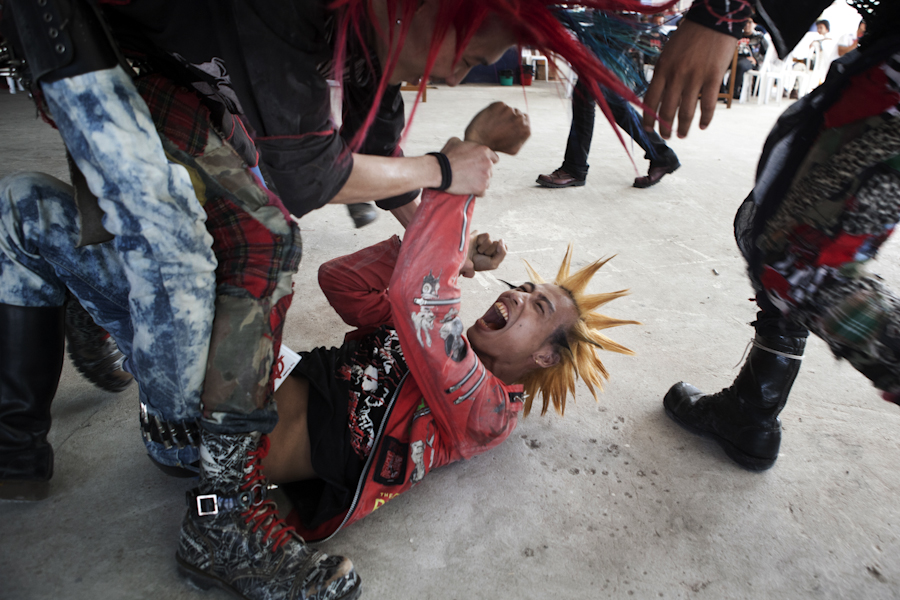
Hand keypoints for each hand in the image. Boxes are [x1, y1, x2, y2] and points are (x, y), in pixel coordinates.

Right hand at [440, 137, 498, 196]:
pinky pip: (482, 192)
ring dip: (479, 183)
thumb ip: (465, 142)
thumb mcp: (455, 141)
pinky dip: (476, 192)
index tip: (478, 166)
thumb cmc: (446, 156)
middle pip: (490, 171)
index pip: (494, 159)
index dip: (485, 163)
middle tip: (469, 175)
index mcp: (484, 150)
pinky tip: (468, 189)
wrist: (440, 171)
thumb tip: (464, 143)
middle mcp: (488, 163)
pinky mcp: (481, 188)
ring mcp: (486, 176)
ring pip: (487, 182)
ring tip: (467, 182)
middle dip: (481, 173)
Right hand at [460, 232, 506, 277]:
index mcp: (494, 255)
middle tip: (482, 256)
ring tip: (477, 251)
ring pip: (491, 241)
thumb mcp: (493, 264)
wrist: (462, 261)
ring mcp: (483, 242)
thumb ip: (502, 253)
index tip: (489, 259)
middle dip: (490, 251)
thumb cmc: (477, 264)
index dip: (498, 253)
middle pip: (498, 244)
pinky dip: (482, 241)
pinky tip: (476, 244)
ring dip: (484, 248)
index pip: (504, 249)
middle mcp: (489, 248)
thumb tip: (501, 240)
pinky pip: (487, 235)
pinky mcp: (477, 236)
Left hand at [464, 102, 530, 154]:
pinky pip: (499, 106)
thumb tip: (526, 130)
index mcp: (526, 129)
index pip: (525, 118)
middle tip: (500, 127)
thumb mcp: (514, 149)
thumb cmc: (496, 147)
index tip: (508, 126)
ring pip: (507, 109)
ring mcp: (509, 110)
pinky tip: (490, 120)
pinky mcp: (499, 105)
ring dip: (501, 115)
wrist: (478, 142)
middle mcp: (520, 118)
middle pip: (517, 112)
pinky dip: (495, 111)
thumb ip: (522, 138)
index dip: (516, 122)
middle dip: (510, 118)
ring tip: (493, 125)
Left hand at [642, 20, 737, 138]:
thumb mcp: (668, 54)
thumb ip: (664, 75)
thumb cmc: (689, 36)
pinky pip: (708, 105)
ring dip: (683, 128)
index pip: (650, 101)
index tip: (648, 129)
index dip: (648, 118)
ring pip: (686, 112)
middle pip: (667, 110)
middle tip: (666, 136)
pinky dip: (705, 119)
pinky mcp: (712, 77)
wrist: (712, 20)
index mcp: (662, 69)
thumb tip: (659, 97)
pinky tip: (703, 126)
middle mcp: (676, 76)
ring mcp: (695, 78)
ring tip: (682, 135)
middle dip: (665, 128)